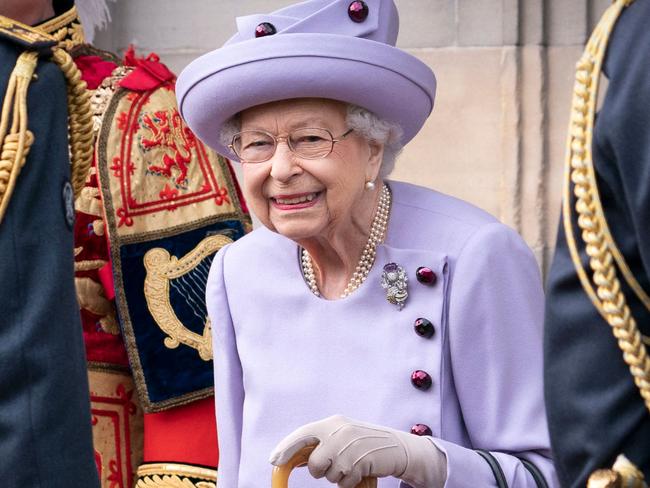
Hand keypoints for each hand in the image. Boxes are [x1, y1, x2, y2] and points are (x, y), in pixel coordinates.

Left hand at [269, 415, 446, 487]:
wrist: (397, 447)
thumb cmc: (364, 443)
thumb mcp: (342, 436)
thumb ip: (320, 443)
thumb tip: (294, 459)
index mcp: (332, 423)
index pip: (302, 434)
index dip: (286, 448)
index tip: (274, 460)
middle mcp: (339, 432)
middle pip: (313, 462)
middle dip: (319, 469)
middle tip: (333, 464)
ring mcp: (350, 447)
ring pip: (328, 475)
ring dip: (338, 475)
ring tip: (352, 464)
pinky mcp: (361, 462)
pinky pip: (343, 482)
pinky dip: (350, 481)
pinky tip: (361, 469)